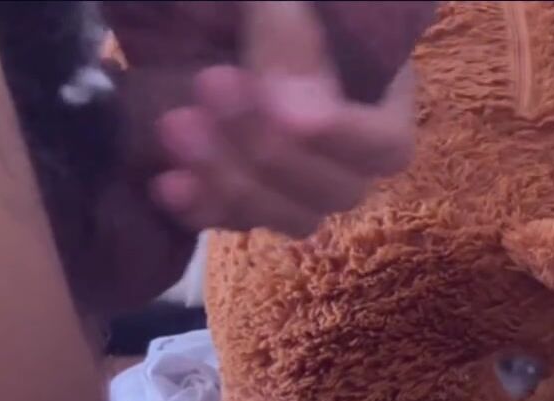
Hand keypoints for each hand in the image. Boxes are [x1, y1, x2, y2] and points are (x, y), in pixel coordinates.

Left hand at [150, 1, 417, 237]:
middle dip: (269, 151)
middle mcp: (350, 148)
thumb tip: (298, 113)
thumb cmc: (241, 3)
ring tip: (176, 126)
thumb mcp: (275, 0)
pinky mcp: (250, 196)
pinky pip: (240, 225)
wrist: (189, 10)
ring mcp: (300, 180)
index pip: (387, 145)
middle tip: (209, 85)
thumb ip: (290, 39)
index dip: (343, 139)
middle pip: (340, 190)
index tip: (282, 111)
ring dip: (234, 182)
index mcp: (378, 91)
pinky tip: (167, 183)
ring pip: (296, 218)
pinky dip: (204, 209)